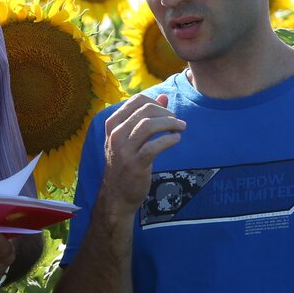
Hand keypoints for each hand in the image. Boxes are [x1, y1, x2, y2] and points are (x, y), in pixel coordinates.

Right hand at [101, 94, 184, 215]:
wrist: (117, 196)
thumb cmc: (125, 164)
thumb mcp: (130, 138)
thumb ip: (145, 116)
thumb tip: (163, 96)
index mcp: (112, 125)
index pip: (136, 101)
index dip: (156, 102)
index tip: (166, 112)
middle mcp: (115, 135)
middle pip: (145, 111)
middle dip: (166, 113)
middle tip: (177, 121)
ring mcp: (124, 150)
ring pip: (149, 125)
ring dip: (170, 123)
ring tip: (181, 128)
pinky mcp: (135, 164)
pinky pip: (155, 145)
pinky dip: (169, 139)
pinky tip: (176, 140)